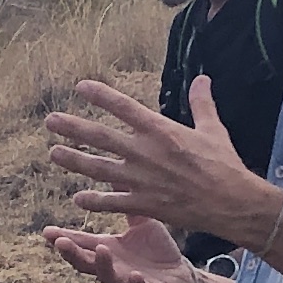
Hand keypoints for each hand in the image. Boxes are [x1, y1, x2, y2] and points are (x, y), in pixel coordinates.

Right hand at [42, 214, 219, 282]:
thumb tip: (115, 170)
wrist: (181, 278)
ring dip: (103, 265)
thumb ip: (127, 201)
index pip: (81, 243)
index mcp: (108, 249)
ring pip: (108, 278)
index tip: (46, 231)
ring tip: (101, 250)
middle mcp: (112, 267)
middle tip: (59, 242)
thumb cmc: (156, 250)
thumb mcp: (141, 222)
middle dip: (72, 253)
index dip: (63, 238)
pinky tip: (134, 276)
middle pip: (86, 262)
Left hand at [47, 76, 269, 242]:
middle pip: (101, 137)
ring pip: (99, 168)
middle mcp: (146, 152)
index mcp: (161, 130)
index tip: (81, 87)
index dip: (100, 95)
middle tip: (50, 121)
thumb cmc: (225, 164)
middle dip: (73, 128)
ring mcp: (142, 179)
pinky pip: (113, 202)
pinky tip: (78, 198)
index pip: (123, 107)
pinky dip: (95, 201)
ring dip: (74, 161)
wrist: (232, 202)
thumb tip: (203, 78)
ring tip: (54, 153)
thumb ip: (202, 103)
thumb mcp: (213, 129)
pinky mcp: (145, 204)